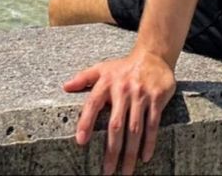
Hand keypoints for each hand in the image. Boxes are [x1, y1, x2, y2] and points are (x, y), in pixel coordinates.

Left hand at [63, 45, 176, 175]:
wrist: (153, 55)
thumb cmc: (124, 67)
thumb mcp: (103, 68)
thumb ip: (83, 77)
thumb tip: (65, 87)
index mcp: (106, 82)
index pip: (93, 103)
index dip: (86, 122)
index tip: (81, 141)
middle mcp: (123, 89)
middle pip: (115, 124)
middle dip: (111, 150)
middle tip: (107, 171)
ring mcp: (140, 94)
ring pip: (134, 129)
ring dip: (130, 152)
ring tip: (125, 171)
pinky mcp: (156, 98)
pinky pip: (152, 124)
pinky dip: (149, 143)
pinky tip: (144, 157)